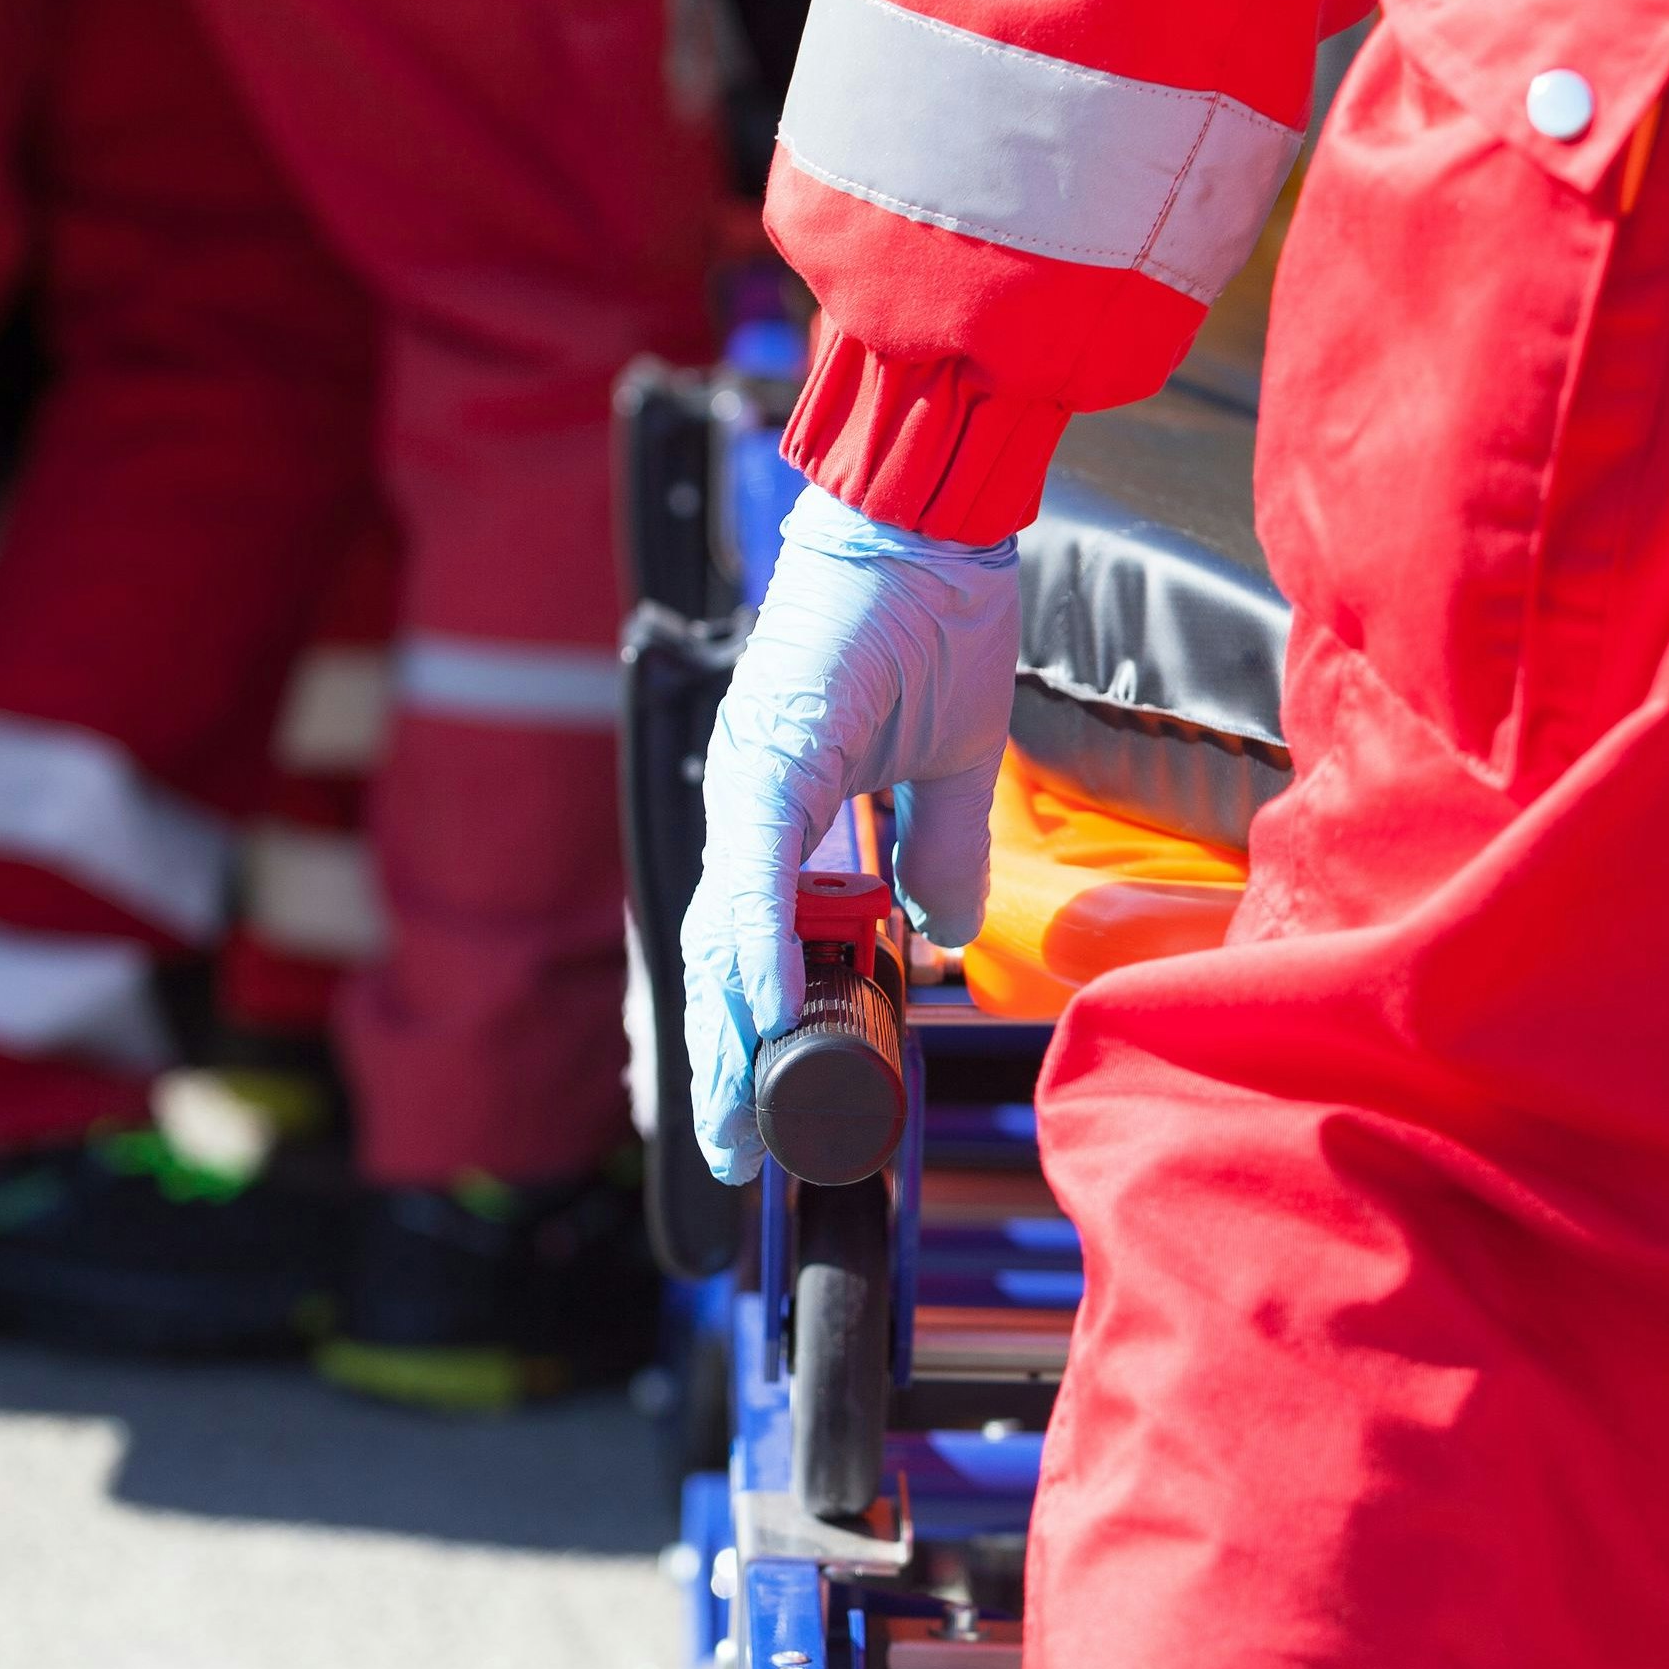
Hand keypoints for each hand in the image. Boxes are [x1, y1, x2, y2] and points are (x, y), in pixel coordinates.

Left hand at [680, 486, 1019, 1183]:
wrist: (928, 518)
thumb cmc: (934, 614)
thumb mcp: (948, 765)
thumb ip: (934, 853)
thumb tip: (941, 933)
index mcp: (785, 807)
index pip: (754, 938)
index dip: (749, 1025)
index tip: (756, 1104)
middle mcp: (751, 802)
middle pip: (719, 955)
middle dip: (722, 1060)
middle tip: (725, 1151)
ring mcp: (752, 781)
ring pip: (722, 928)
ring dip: (726, 1028)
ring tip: (729, 1115)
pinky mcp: (772, 757)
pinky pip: (757, 873)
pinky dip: (754, 944)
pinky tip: (758, 1010)